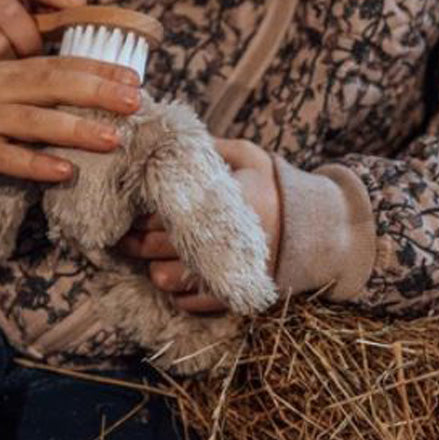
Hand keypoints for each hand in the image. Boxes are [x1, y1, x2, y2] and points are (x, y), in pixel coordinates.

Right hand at [0, 56, 141, 181]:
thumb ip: (29, 85)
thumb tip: (83, 90)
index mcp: (6, 70)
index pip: (59, 64)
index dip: (97, 68)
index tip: (133, 76)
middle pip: (52, 86)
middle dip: (96, 91)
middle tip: (135, 101)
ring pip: (33, 122)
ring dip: (75, 129)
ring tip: (112, 138)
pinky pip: (5, 159)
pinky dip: (35, 165)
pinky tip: (65, 172)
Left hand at [116, 139, 281, 313]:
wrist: (315, 230)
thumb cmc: (274, 187)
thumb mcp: (248, 156)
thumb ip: (211, 147)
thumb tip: (168, 136)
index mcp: (225, 201)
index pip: (165, 208)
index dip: (139, 208)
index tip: (128, 202)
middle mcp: (223, 240)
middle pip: (155, 245)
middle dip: (133, 238)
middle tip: (123, 230)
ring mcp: (226, 273)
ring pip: (164, 278)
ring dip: (152, 266)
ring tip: (148, 253)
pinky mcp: (231, 297)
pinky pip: (186, 303)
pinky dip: (175, 291)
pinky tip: (176, 272)